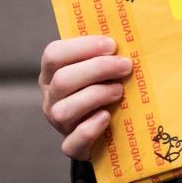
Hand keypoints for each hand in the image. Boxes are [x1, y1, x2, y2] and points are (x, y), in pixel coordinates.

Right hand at [39, 35, 131, 160]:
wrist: (106, 130)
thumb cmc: (104, 86)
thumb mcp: (100, 67)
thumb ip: (105, 52)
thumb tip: (130, 36)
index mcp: (53, 72)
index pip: (54, 54)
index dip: (83, 47)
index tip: (112, 45)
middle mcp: (51, 97)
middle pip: (62, 80)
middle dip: (98, 69)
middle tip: (125, 66)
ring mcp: (58, 122)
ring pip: (65, 110)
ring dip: (96, 95)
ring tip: (119, 91)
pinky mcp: (71, 146)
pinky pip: (73, 141)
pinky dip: (90, 128)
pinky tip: (106, 117)